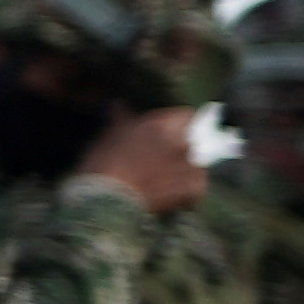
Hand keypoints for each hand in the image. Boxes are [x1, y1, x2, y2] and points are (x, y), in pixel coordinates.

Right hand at [80, 103, 204, 214]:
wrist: (109, 198)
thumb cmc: (105, 162)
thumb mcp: (110, 136)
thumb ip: (122, 120)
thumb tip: (118, 104)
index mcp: (162, 126)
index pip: (185, 116)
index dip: (177, 123)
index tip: (166, 131)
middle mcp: (181, 142)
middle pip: (191, 141)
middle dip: (179, 149)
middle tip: (162, 157)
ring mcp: (189, 166)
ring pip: (197, 164)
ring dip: (186, 170)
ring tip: (169, 180)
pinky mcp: (192, 189)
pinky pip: (198, 187)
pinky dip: (190, 192)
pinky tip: (177, 197)